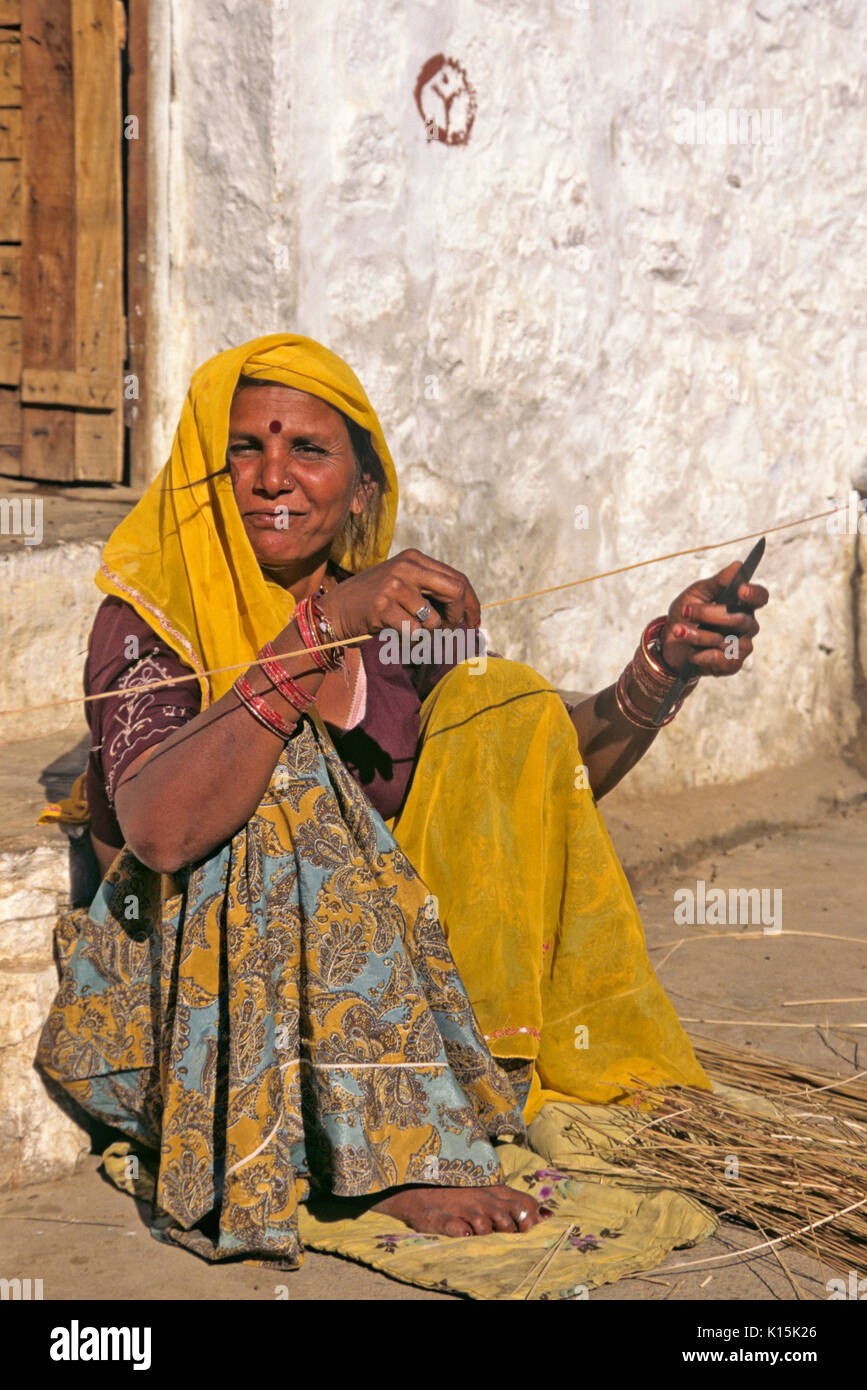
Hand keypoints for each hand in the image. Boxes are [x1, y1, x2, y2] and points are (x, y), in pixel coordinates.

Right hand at [319, 548, 480, 641]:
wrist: (334, 610)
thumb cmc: (374, 602)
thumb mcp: (403, 584)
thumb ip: (432, 590)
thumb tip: (466, 611)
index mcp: (414, 558)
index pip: (457, 578)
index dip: (471, 603)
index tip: (474, 622)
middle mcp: (406, 567)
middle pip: (455, 591)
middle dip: (457, 617)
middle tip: (450, 631)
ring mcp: (393, 585)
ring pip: (433, 619)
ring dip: (426, 633)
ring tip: (408, 629)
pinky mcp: (382, 606)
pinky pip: (413, 632)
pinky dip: (409, 640)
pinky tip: (394, 632)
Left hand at [659, 560, 768, 677]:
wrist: (670, 642)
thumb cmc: (687, 614)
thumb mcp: (696, 593)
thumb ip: (717, 581)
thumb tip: (738, 565)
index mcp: (742, 604)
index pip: (760, 597)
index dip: (754, 594)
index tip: (740, 590)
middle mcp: (747, 625)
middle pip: (740, 619)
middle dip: (708, 614)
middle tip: (685, 611)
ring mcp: (742, 646)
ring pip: (728, 642)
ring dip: (698, 636)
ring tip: (679, 631)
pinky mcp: (732, 665)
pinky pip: (725, 662)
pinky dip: (703, 656)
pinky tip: (692, 654)